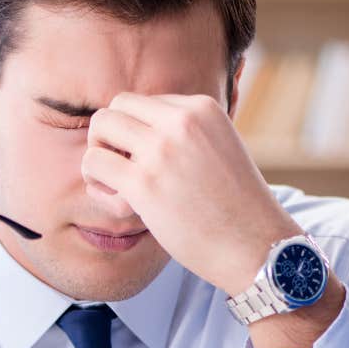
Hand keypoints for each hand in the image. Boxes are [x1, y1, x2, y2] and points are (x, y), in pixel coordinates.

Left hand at [80, 92, 302, 296]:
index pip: (144, 102)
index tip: (145, 160)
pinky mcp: (144, 184)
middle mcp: (181, 122)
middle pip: (117, 106)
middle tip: (121, 165)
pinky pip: (94, 163)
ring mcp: (161, 151)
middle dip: (110, 134)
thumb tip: (141, 128)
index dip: (136, 131)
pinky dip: (96, 181)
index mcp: (201, 108)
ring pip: (100, 126)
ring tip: (112, 180)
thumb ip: (186, 132)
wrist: (255, 245)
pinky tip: (116, 199)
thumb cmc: (234, 204)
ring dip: (98, 153)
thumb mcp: (219, 146)